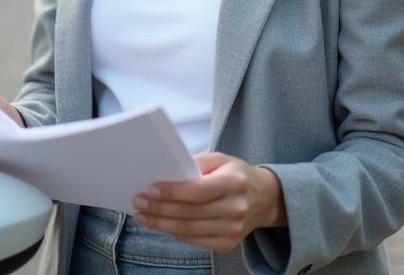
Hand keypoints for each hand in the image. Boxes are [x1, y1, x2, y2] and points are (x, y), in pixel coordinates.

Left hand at [132, 152, 287, 251]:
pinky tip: (161, 224)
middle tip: (139, 202)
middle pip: (189, 213)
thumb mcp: (222, 159)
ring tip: (142, 215)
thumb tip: (169, 172)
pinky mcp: (228, 244)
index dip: (172, 192)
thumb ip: (198, 163)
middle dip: (159, 208)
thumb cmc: (237, 175)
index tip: (151, 189)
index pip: (198, 191)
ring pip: (188, 230)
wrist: (264, 198)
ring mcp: (233, 230)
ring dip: (161, 223)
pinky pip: (194, 240)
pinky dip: (174, 233)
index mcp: (235, 183)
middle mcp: (236, 208)